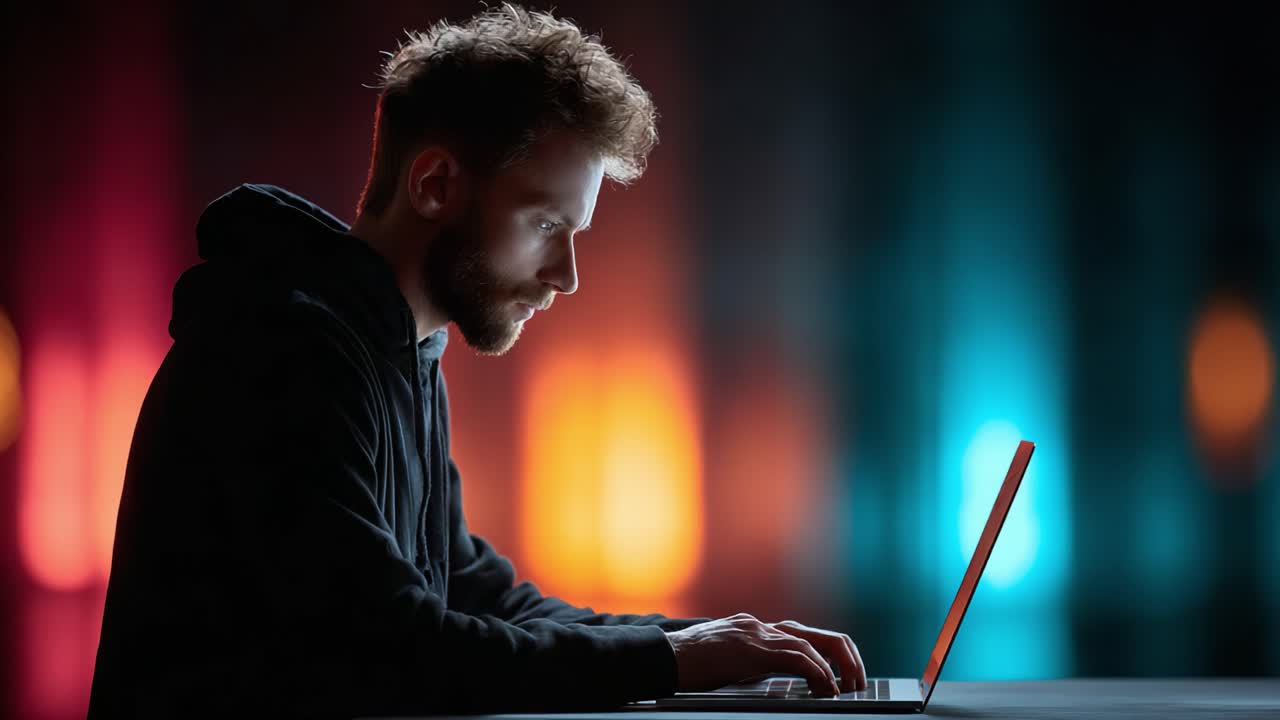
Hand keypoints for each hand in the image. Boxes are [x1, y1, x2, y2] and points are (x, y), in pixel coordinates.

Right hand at [665, 613, 867, 695]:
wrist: (661, 656)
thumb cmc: (688, 664)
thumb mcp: (727, 660)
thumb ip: (752, 664)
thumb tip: (778, 681)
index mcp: (757, 628)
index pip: (806, 637)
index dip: (831, 657)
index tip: (844, 678)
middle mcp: (761, 626)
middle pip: (819, 636)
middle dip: (846, 658)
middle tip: (858, 682)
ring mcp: (756, 635)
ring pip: (812, 645)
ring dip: (837, 670)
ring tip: (846, 690)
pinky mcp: (751, 649)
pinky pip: (796, 659)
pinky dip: (817, 674)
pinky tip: (826, 688)